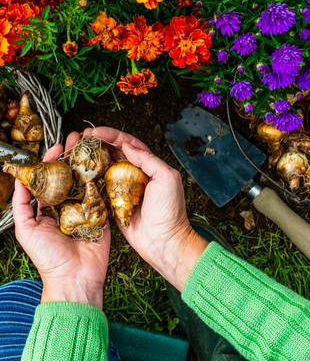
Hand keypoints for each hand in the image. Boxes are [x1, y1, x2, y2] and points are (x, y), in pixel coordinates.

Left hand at [12, 132, 110, 309]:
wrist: (75, 277)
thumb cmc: (48, 256)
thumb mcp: (26, 229)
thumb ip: (21, 204)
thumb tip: (20, 179)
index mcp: (49, 208)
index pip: (51, 178)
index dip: (52, 161)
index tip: (57, 146)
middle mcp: (68, 205)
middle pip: (71, 175)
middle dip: (74, 156)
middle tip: (78, 138)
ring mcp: (87, 208)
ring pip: (88, 181)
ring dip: (90, 163)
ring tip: (94, 145)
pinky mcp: (103, 214)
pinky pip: (104, 194)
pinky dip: (106, 179)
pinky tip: (108, 164)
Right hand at [83, 127, 208, 291]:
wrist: (164, 241)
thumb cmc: (170, 210)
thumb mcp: (166, 178)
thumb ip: (148, 159)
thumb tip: (127, 146)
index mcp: (149, 166)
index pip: (130, 144)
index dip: (113, 135)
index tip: (96, 131)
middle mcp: (135, 175)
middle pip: (114, 153)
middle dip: (99, 144)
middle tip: (82, 138)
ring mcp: (123, 189)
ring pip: (105, 169)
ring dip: (92, 159)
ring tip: (77, 151)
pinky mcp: (114, 204)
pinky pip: (99, 188)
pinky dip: (89, 180)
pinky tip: (78, 173)